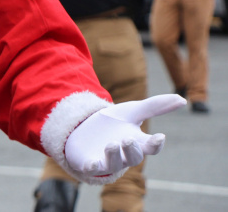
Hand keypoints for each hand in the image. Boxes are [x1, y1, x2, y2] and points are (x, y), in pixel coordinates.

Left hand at [64, 94, 184, 179]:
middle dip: (132, 150)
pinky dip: (93, 167)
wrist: (84, 129)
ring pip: (114, 164)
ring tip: (112, 143)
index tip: (160, 137)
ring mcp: (107, 161)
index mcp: (137, 142)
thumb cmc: (114, 123)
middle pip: (134, 158)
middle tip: (128, 139)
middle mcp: (124, 155)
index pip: (150, 146)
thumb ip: (155, 106)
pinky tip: (91, 163)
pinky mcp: (89, 163)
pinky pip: (92, 169)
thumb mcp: (132, 111)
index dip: (155, 144)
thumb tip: (183, 99)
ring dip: (114, 155)